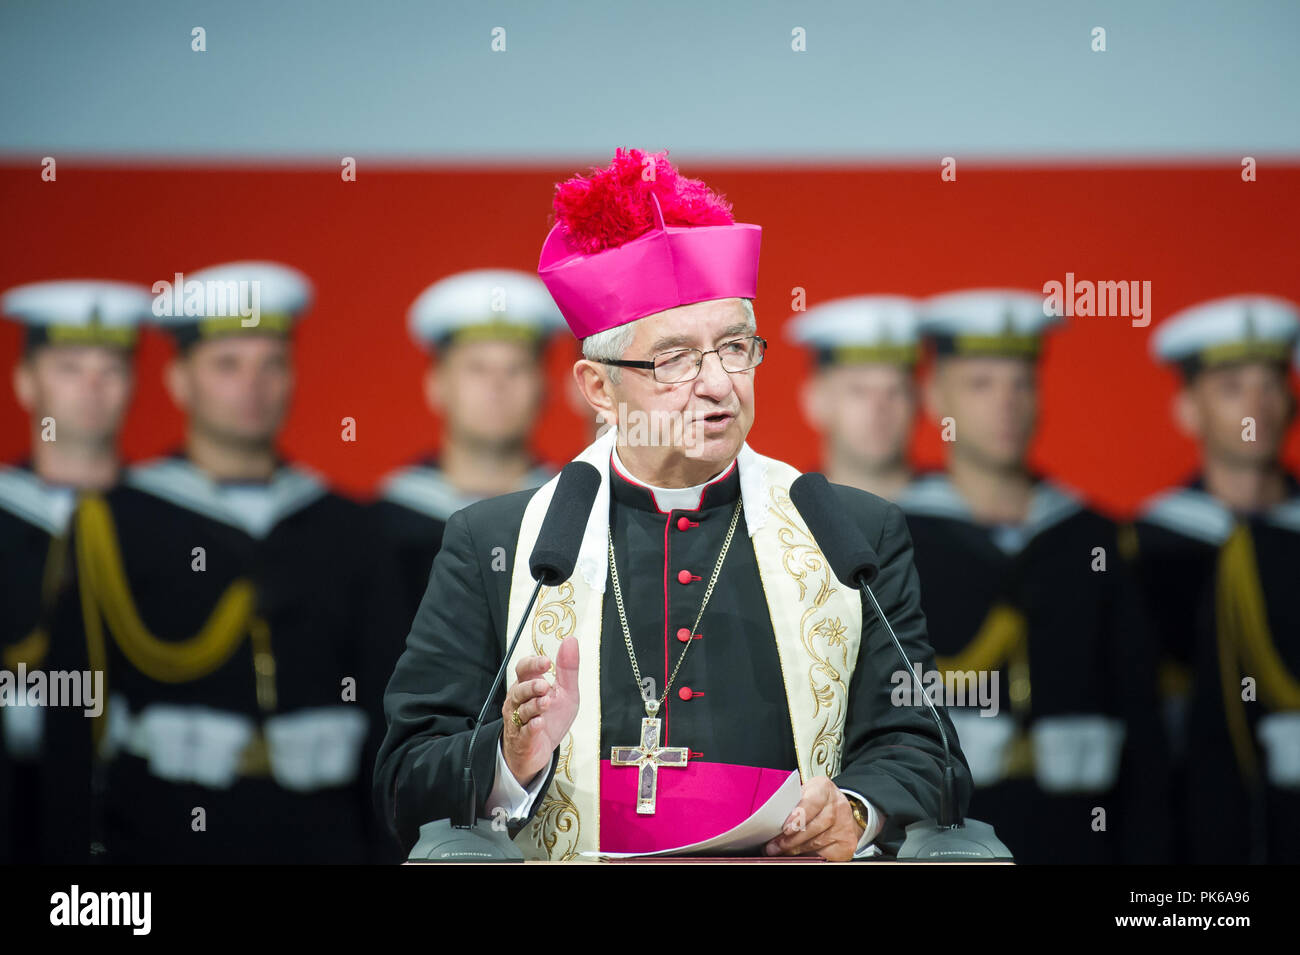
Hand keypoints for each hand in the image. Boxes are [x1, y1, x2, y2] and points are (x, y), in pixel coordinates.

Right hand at [501, 636, 578, 784]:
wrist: (540, 751)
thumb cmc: (550, 718)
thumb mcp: (565, 692)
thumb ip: (567, 668)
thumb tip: (571, 640)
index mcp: (528, 685)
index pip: (523, 669)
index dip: (532, 664)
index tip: (547, 662)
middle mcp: (519, 701)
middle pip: (519, 689)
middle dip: (530, 686)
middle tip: (544, 685)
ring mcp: (519, 721)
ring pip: (521, 710)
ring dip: (533, 705)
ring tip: (546, 702)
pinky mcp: (523, 740)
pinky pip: (524, 732)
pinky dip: (531, 728)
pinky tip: (539, 723)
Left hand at [763, 776, 863, 860]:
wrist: (840, 810)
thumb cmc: (815, 801)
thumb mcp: (803, 794)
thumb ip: (790, 804)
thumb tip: (769, 822)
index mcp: (824, 788)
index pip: (813, 802)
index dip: (799, 815)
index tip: (785, 828)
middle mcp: (838, 805)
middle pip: (814, 826)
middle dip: (790, 839)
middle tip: (773, 847)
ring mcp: (845, 826)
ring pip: (817, 843)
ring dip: (796, 849)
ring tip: (781, 851)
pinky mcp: (848, 843)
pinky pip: (825, 854)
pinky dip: (809, 856)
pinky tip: (799, 855)